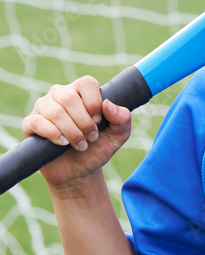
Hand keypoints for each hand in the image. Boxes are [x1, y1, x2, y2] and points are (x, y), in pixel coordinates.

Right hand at [21, 75, 131, 189]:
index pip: (86, 82)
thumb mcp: (117, 136)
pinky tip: (63, 143)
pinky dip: (54, 134)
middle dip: (84, 122)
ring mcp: (43, 108)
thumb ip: (122, 119)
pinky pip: (38, 122)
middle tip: (91, 137)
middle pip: (69, 96)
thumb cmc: (97, 149)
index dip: (94, 102)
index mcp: (81, 92)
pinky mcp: (31, 124)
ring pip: (54, 111)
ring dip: (72, 131)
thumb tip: (108, 104)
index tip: (99, 121)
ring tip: (80, 144)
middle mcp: (60, 95)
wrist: (79, 172)